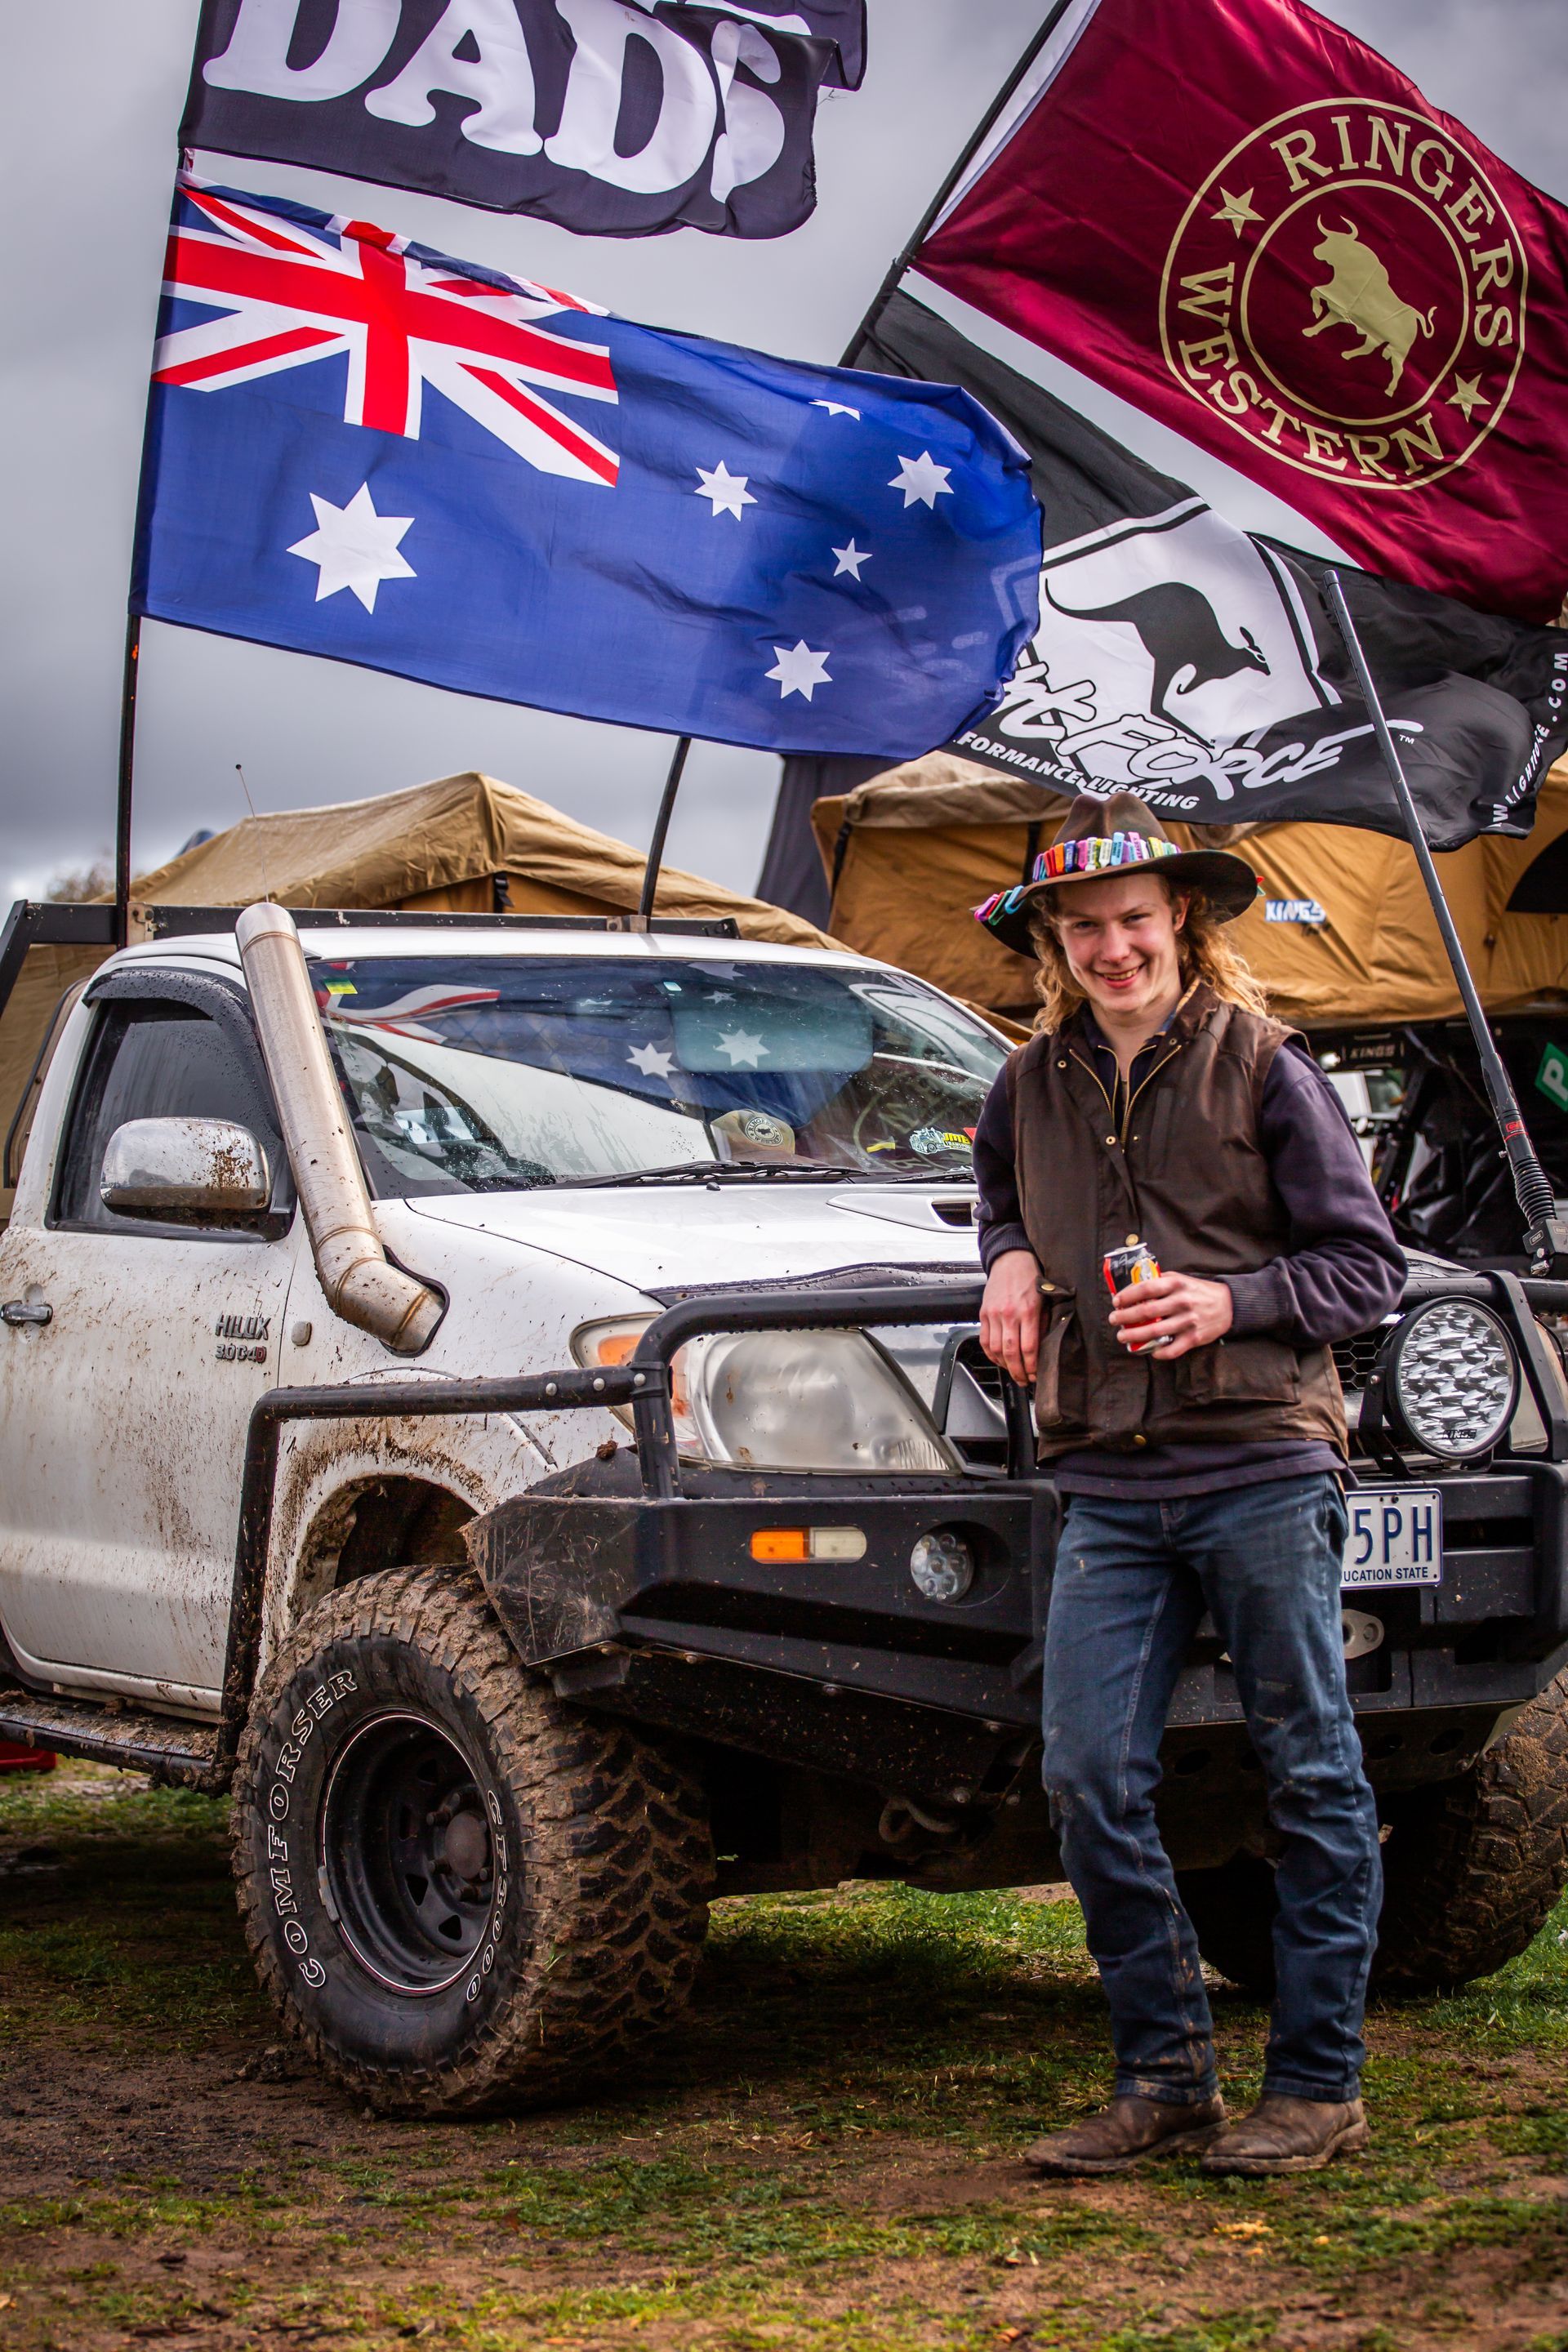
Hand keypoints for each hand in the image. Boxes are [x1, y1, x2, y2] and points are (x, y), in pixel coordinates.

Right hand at [980, 1249, 1042, 1386]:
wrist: (1011, 1260)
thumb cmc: (1031, 1279)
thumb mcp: (1045, 1300)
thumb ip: (1043, 1324)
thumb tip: (1043, 1349)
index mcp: (1028, 1311)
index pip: (1029, 1347)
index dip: (1032, 1366)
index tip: (1035, 1375)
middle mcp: (1009, 1314)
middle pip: (1011, 1352)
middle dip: (1018, 1371)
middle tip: (1023, 1380)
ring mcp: (994, 1314)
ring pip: (996, 1349)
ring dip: (1004, 1365)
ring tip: (1012, 1372)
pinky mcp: (983, 1313)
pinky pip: (985, 1340)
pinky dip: (990, 1354)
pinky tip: (999, 1360)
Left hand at [1109, 1270, 1233, 1361]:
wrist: (1228, 1305)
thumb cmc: (1199, 1291)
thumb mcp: (1181, 1279)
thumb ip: (1160, 1281)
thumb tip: (1133, 1288)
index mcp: (1176, 1284)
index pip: (1145, 1289)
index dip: (1127, 1296)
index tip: (1116, 1302)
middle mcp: (1181, 1302)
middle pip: (1146, 1312)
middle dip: (1125, 1317)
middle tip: (1114, 1320)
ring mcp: (1188, 1321)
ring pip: (1155, 1332)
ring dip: (1134, 1336)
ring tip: (1122, 1336)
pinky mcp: (1194, 1338)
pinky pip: (1172, 1350)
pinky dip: (1159, 1353)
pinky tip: (1150, 1351)